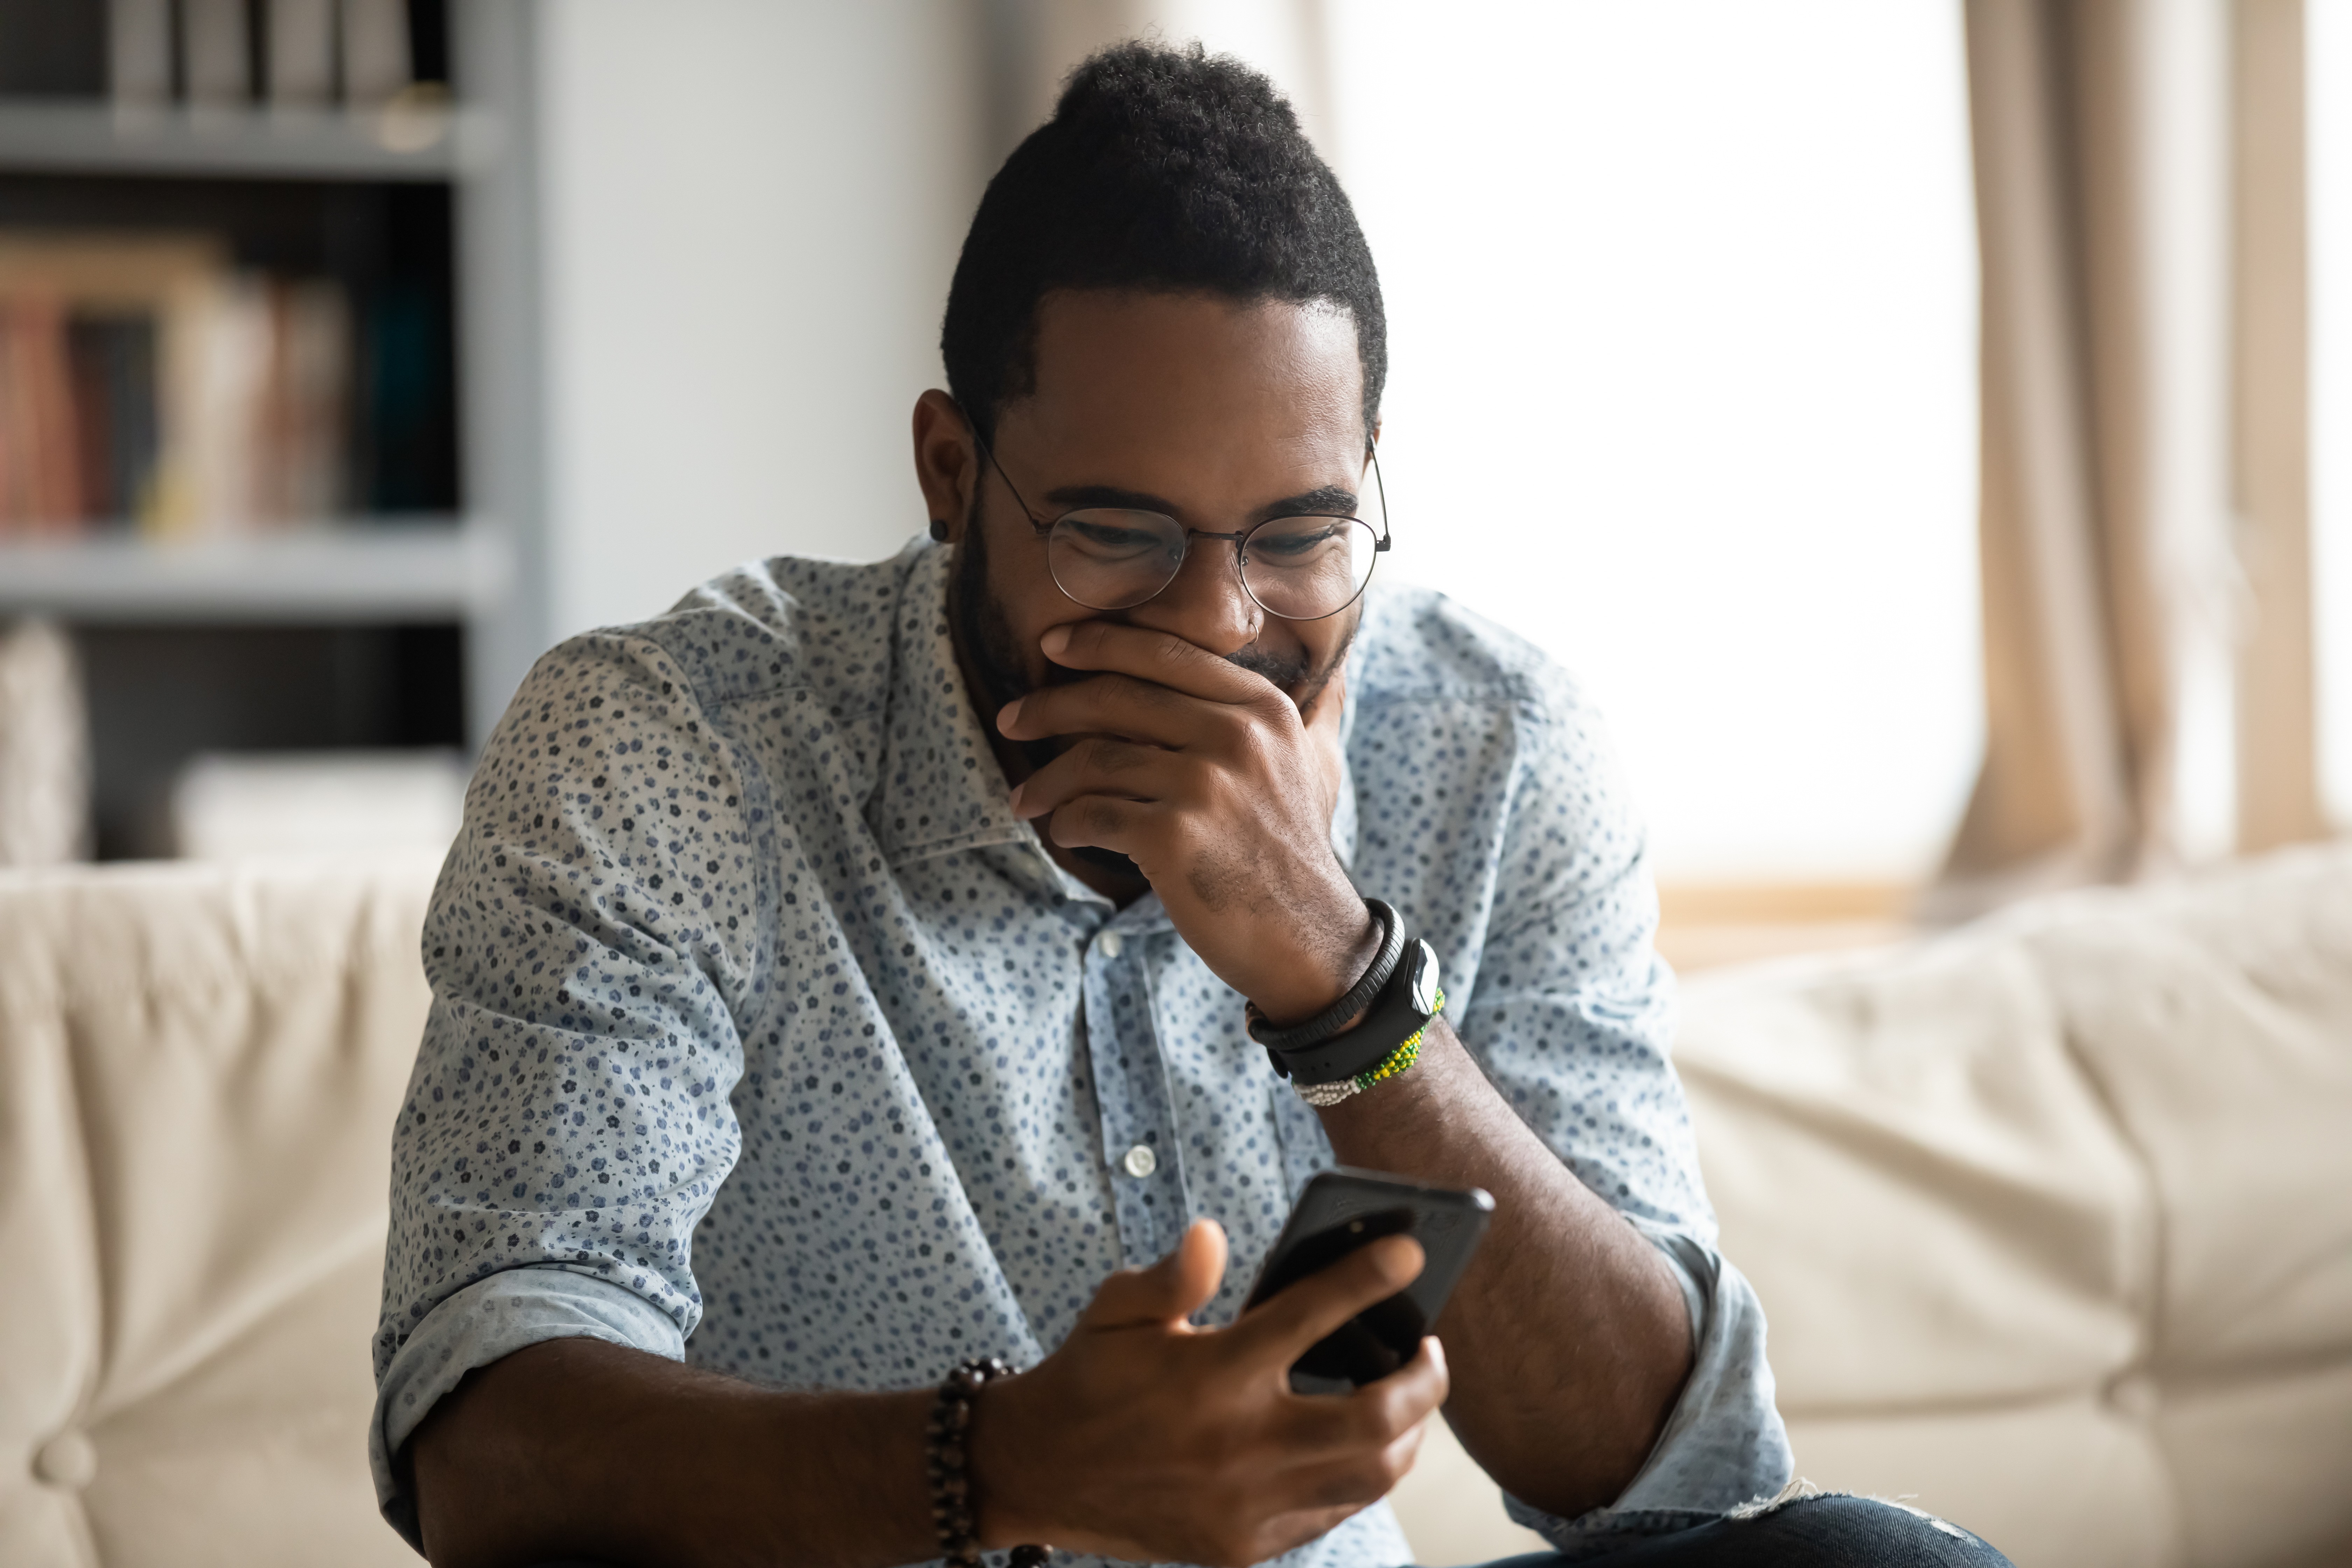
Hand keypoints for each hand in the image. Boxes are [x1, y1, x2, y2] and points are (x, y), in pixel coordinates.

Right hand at [970, 1219, 1447, 1567]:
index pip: (1313, 1316)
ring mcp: (1246, 1505)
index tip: (1411, 1252)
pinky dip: (1361, 1477)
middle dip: (1424, 1379)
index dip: (1370, 1278)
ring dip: (1406, 1435)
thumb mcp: (1117, 1311)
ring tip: (1409, 1399)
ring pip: (1369, 1475)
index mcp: (1212, 1376)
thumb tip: (1213, 1235)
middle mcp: (1239, 1445)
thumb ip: (1172, 1276)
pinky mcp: (1243, 1546)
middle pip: (1375, 1417)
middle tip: (1429, 1348)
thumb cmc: (1086, 1378)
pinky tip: (1363, 1446)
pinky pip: (1331, 1511)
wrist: (1036, 1473)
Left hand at [998, 620, 1375, 1020]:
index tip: (1053, 644)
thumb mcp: (1313, 767)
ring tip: (1023, 796)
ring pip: (1095, 758)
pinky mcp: (1174, 836)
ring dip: (1046, 778)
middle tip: (1011, 717)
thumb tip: (1331, 673)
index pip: (1166, 655)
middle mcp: (1237, 737)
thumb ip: (1306, 713)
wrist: (1308, 939)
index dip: (1100, 644)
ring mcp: (1205, 785)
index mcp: (1262, 708)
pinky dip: (1064, 821)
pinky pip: (1092, 813)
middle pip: (1119, 698)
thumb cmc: (1292, 855)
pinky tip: (1060, 829)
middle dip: (1051, 705)